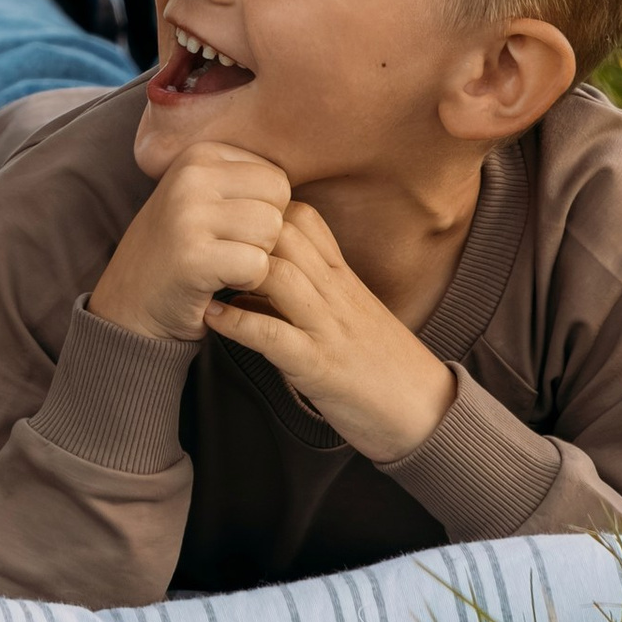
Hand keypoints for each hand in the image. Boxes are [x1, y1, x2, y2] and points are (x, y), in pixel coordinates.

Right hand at [89, 141, 290, 345]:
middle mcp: (191, 175)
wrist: (130, 303)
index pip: (275, 176)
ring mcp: (189, 214)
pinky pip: (258, 264)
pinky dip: (248, 282)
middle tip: (230, 251)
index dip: (265, 212)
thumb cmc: (180, 250)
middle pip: (279, 200)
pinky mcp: (193, 256)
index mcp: (198, 154)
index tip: (230, 229)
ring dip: (258, 258)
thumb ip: (244, 179)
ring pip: (272, 230)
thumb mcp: (204, 198)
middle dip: (266, 234)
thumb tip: (305, 168)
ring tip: (224, 264)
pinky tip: (218, 282)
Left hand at [202, 201, 456, 464]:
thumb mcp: (347, 314)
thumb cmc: (381, 364)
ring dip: (234, 269)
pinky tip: (210, 317)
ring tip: (195, 271)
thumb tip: (250, 279)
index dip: (260, 208)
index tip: (224, 215)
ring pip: (281, 276)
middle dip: (239, 230)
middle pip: (286, 236)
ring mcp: (328, 329)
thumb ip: (306, 292)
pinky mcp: (320, 368)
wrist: (426, 413)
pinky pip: (275, 336)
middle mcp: (336, 294)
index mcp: (343, 278)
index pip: (303, 217)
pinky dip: (239, 323)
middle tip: (197, 238)